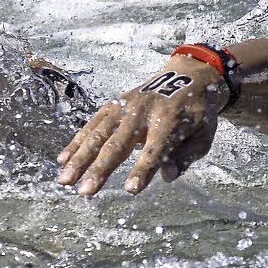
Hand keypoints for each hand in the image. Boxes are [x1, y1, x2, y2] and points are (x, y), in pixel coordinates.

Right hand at [56, 57, 226, 196]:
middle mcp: (145, 110)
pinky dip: (77, 142)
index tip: (131, 189)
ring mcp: (126, 105)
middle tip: (86, 192)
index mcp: (171, 119)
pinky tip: (63, 160)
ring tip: (65, 180)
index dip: (144, 169)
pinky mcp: (115, 104)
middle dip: (101, 168)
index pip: (156, 148)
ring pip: (99, 133)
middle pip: (120, 143)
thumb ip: (187, 155)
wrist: (189, 75)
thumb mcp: (204, 134)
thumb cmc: (197, 112)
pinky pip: (92, 124)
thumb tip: (168, 177)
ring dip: (80, 158)